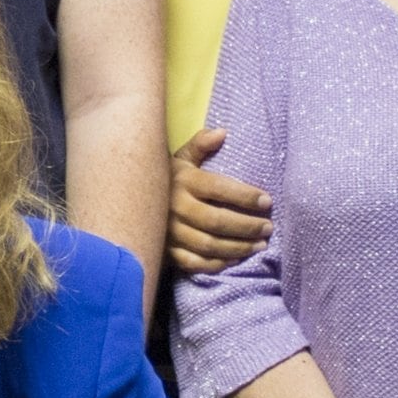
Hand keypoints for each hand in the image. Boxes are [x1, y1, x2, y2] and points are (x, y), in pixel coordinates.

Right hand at [170, 127, 271, 277]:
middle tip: (268, 228)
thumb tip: (222, 133)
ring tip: (260, 245)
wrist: (128, 201)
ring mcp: (170, 233)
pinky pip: (194, 263)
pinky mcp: (166, 251)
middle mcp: (175, 208)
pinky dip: (217, 264)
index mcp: (183, 181)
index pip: (220, 189)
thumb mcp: (179, 158)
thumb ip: (200, 144)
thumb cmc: (165, 179)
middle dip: (247, 226)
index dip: (246, 197)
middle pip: (217, 222)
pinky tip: (235, 260)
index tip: (267, 201)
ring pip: (209, 245)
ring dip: (238, 248)